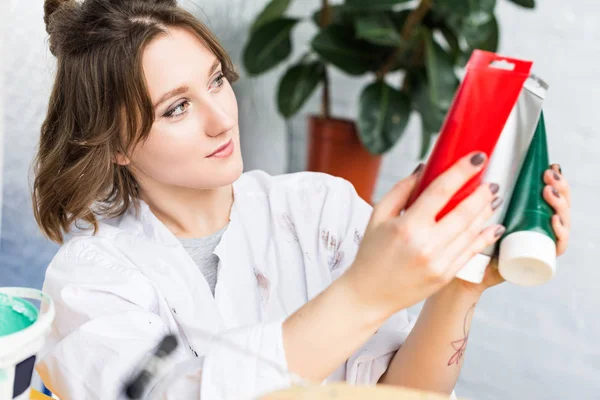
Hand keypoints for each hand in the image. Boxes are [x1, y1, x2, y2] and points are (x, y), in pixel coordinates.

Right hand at [342, 152, 503, 316]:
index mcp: (407, 226)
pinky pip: (471, 252)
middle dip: (481, 193)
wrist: (369, 294)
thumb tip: (424, 169)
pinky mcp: (446, 275)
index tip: (476, 158)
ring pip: (471, 231)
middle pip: (464, 212)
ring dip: (485, 212)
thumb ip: (401, 190)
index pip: (441, 191)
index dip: (461, 171)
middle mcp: (426, 245)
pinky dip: (484, 236)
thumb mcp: (377, 217)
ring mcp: (439, 262)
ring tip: (492, 198)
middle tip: (490, 180)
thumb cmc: (371, 254)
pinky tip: (493, 225)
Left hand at [456, 163, 571, 293]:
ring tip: (548, 192)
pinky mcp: (537, 259)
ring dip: (559, 204)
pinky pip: (556, 247)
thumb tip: (465, 162)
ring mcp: (538, 242)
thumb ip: (473, 192)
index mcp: (524, 212)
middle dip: (559, 186)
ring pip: (560, 220)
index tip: (548, 166)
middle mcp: (534, 226)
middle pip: (557, 203)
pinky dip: (560, 234)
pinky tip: (553, 221)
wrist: (464, 274)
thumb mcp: (473, 212)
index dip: (554, 179)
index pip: (548, 192)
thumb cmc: (467, 243)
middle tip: (548, 175)